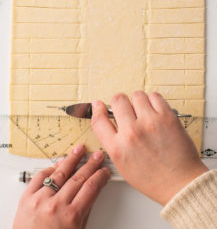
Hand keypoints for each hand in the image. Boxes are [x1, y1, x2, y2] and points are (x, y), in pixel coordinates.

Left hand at [13, 146, 109, 228]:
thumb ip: (85, 209)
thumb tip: (93, 189)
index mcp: (71, 216)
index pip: (91, 187)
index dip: (100, 176)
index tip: (104, 170)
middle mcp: (55, 205)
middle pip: (78, 177)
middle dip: (90, 164)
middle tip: (97, 155)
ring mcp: (40, 200)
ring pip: (60, 173)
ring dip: (72, 159)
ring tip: (79, 150)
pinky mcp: (26, 198)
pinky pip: (39, 177)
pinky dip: (50, 169)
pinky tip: (58, 164)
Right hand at [91, 91, 207, 205]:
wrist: (181, 183)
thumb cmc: (154, 178)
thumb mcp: (123, 165)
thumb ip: (113, 143)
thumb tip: (109, 122)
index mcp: (118, 148)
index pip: (98, 120)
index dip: (97, 109)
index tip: (99, 105)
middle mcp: (131, 133)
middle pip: (118, 100)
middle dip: (120, 103)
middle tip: (127, 109)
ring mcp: (149, 123)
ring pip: (136, 95)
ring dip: (138, 101)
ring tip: (144, 112)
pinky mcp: (167, 117)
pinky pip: (154, 96)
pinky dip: (153, 101)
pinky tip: (155, 111)